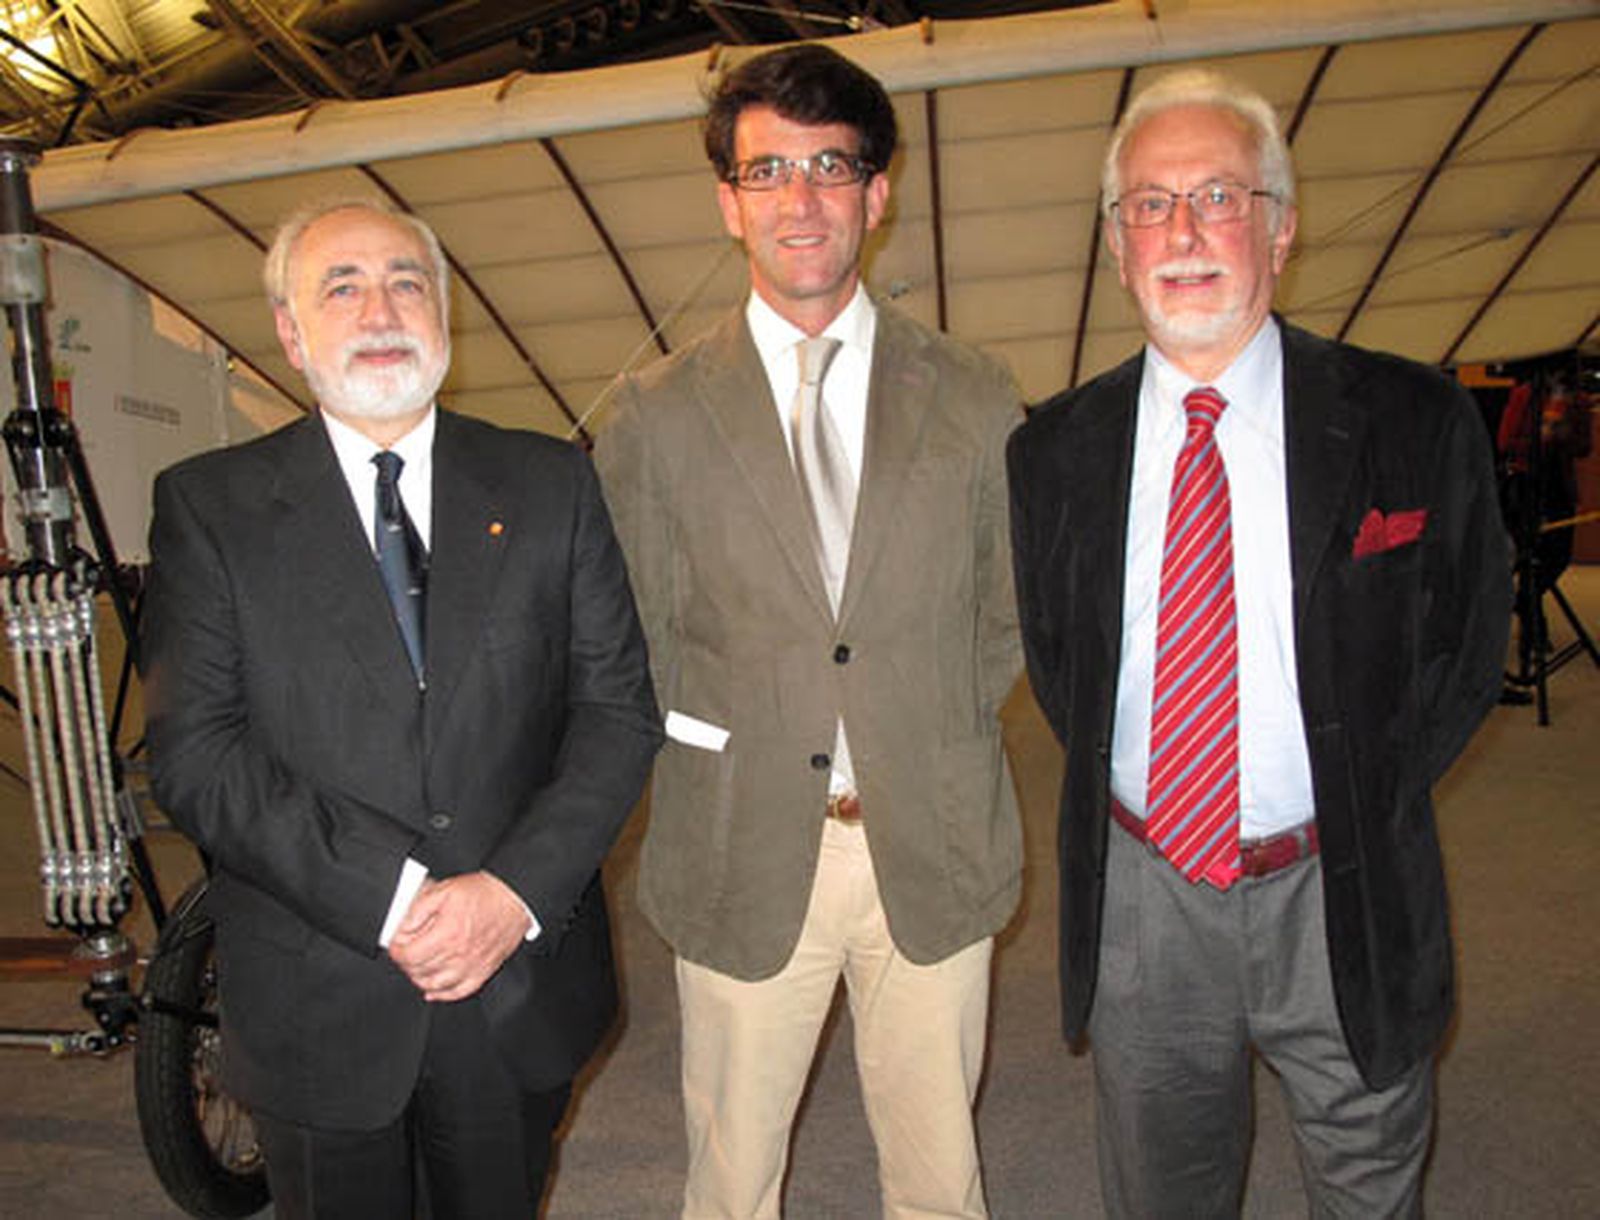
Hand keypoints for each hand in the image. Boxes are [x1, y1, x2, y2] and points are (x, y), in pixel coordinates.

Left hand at [386, 872, 530, 1001]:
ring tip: (418, 967)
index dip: (397, 950)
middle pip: (419, 971)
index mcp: (446, 935)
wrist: (513, 898)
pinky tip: (434, 990)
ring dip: (420, 978)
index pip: (408, 955)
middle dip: (406, 962)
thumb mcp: (444, 890)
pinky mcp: (483, 971)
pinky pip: (459, 992)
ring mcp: (471, 966)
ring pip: (435, 985)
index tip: (396, 944)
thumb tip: (403, 929)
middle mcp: (458, 955)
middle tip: (406, 951)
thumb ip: (419, 910)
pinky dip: (443, 994)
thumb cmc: (483, 893)